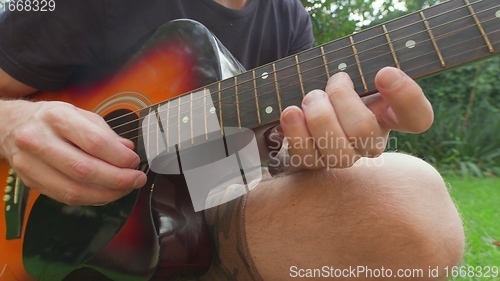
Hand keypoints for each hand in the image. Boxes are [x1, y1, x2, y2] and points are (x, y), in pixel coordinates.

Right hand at [0, 100, 146, 204]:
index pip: (94, 142)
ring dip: (106, 194)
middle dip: (117, 180)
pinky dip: (90, 199)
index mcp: (57, 118)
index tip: (135, 162)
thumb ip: (106, 134)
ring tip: (125, 189)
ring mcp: (30, 164)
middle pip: (84, 170)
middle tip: (136, 180)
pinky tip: (105, 193)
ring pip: (73, 190)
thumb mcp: (80, 114)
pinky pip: (65, 198)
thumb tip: (128, 151)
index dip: (119, 157)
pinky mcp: (29, 181)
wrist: (11, 125)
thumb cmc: (52, 119)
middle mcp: (39, 140)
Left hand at [279, 67, 432, 170]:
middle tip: (332, 81)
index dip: (407, 98)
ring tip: (310, 97)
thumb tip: (384, 75)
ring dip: (319, 117)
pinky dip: (296, 132)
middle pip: (365, 132)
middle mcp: (368, 143)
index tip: (384, 73)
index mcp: (388, 116)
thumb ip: (366, 69)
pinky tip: (291, 113)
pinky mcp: (312, 164)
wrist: (296, 105)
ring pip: (339, 154)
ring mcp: (340, 157)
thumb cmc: (329, 86)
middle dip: (342, 99)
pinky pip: (307, 159)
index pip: (418, 118)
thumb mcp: (351, 72)